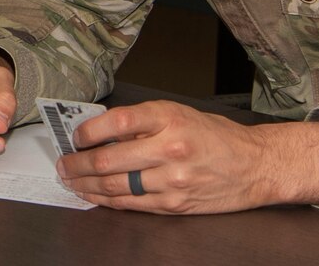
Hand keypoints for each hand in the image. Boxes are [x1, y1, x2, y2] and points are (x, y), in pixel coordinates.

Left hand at [56, 100, 318, 213]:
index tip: (75, 136)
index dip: (88, 131)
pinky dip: (108, 200)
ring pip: (115, 187)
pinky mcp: (174, 204)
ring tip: (72, 181)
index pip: (116, 121)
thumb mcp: (180, 114)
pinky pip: (131, 204)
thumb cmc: (217, 136)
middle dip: (77, 164)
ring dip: (87, 185)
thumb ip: (143, 122)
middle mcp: (169, 148)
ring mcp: (172, 180)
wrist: (255, 165)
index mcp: (169, 118)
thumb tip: (101, 131)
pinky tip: (95, 195)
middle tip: (63, 163)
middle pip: (108, 160)